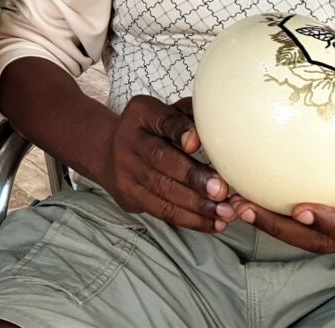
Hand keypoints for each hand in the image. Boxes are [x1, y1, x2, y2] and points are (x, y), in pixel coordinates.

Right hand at [94, 94, 233, 232]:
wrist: (110, 151)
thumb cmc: (152, 130)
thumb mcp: (167, 112)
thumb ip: (191, 115)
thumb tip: (221, 128)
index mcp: (142, 113)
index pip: (161, 120)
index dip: (179, 130)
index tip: (196, 142)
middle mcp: (128, 140)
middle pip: (160, 159)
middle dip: (193, 177)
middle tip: (221, 189)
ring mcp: (125, 169)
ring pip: (161, 190)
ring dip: (197, 204)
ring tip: (225, 211)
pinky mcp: (128, 195)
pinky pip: (160, 210)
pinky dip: (189, 219)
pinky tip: (212, 222)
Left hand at [230, 48, 334, 256]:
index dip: (329, 221)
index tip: (300, 207)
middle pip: (318, 242)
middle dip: (278, 227)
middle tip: (242, 204)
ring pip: (307, 243)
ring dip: (270, 226)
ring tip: (232, 203)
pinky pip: (309, 235)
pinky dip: (280, 221)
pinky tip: (248, 198)